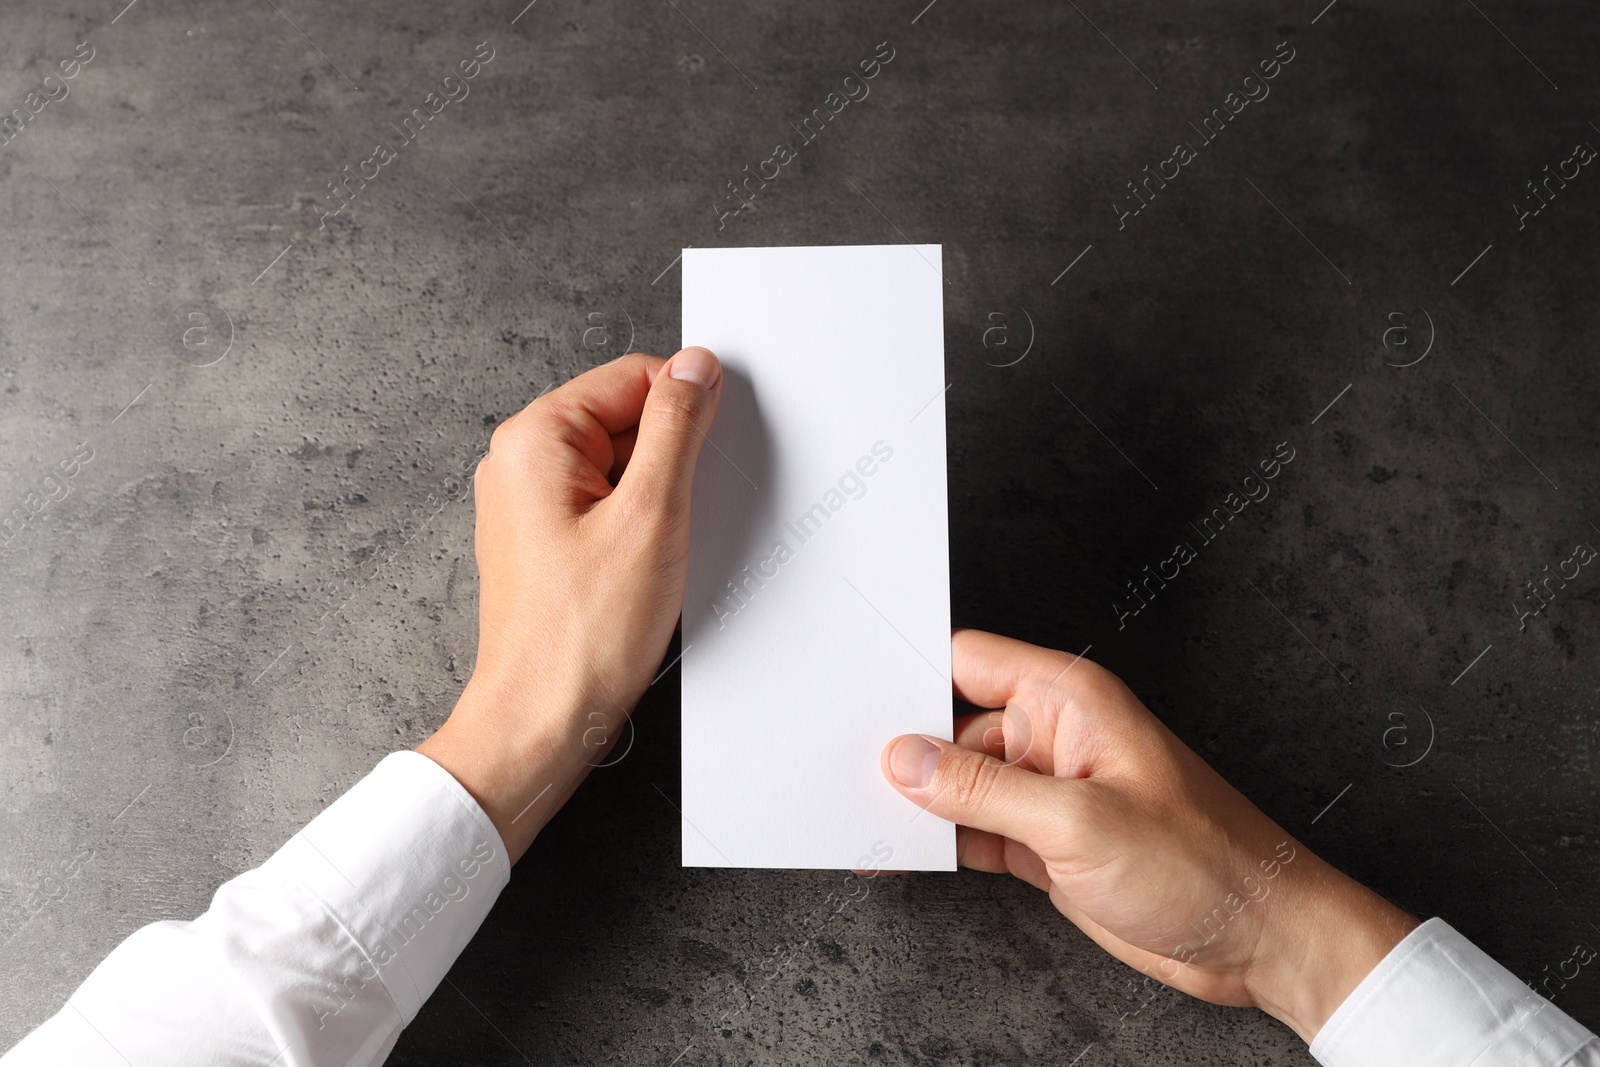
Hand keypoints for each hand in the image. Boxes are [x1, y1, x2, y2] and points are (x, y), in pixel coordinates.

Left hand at [418, 348, 721, 862]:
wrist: (543, 720)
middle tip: (674, 518)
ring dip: (655, 501)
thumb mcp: (651, 516)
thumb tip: (695, 369)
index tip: (710, 447)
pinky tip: (643, 571)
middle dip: (667, 463)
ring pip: (620, 468)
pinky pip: (606, 508)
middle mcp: (520, 464)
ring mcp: (528, 505)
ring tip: (653, 554)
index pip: (632, 377)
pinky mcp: (544, 542)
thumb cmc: (581, 637)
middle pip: (625, 420)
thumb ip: (676, 429)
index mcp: (534, 439)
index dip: (684, 408)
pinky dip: (637, 530)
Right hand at [879, 629, 1416, 1042]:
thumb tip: (908, 761)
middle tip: (840, 768)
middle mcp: (1053, 736)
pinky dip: (937, 842)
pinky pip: (972, 830)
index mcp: (1068, 699)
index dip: (909, 671)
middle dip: (901, 748)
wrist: (1258, 937)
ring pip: (957, 784)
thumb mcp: (1080, 823)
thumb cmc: (1205, 862)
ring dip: (915, 804)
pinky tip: (900, 852)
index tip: (855, 695)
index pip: (967, 661)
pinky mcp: (1044, 842)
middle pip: (951, 725)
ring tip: (858, 816)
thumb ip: (984, 791)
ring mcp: (1046, 792)